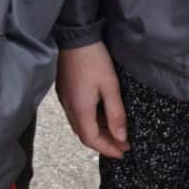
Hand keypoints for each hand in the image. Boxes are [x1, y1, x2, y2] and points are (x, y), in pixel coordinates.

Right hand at [56, 42, 126, 158]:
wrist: (74, 37)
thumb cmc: (93, 59)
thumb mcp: (110, 86)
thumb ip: (116, 113)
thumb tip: (121, 136)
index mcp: (80, 109)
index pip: (92, 139)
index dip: (108, 149)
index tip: (123, 152)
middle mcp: (69, 108)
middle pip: (84, 135)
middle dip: (103, 142)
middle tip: (121, 144)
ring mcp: (65, 99)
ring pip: (80, 124)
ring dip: (97, 131)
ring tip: (115, 131)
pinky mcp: (65, 91)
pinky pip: (77, 113)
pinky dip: (90, 120)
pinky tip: (102, 115)